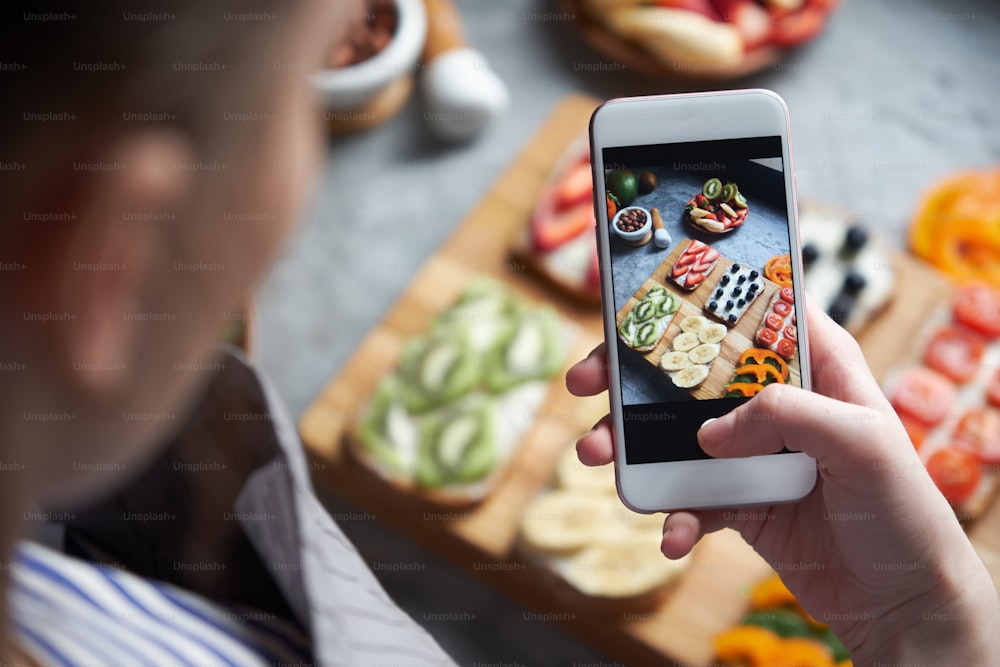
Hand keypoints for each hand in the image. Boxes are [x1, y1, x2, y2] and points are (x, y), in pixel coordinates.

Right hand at [566, 297, 999, 662]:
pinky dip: (671, 516)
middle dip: (631, 376)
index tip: (637, 306)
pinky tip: (672, 537)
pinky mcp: (737, 501)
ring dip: (630, 445)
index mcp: (814, 367)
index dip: (694, 300)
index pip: (750, 311)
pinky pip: (687, 499)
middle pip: (691, 372)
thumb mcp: (864, 444)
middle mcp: (776, 402)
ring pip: (673, 435)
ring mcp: (751, 453)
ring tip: (596, 456)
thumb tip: (709, 432)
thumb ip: (788, 417)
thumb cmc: (903, 512)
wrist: (900, 600)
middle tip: (586, 383)